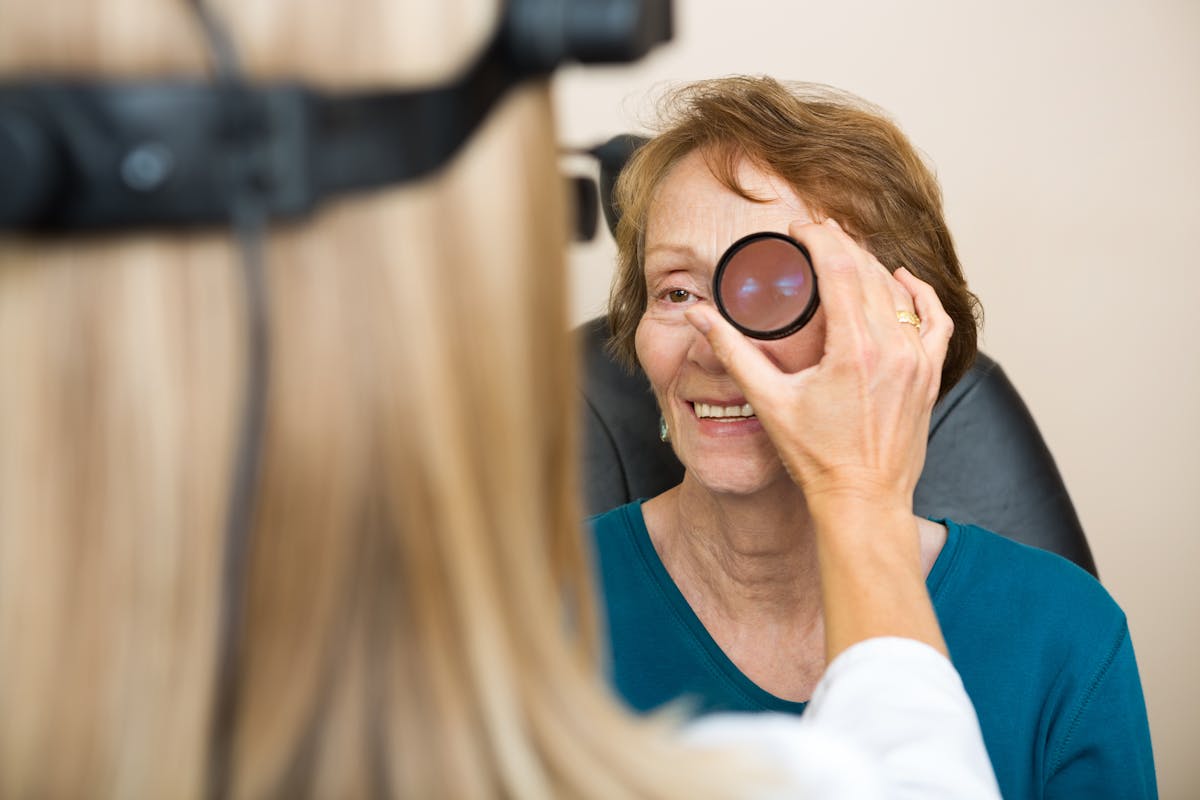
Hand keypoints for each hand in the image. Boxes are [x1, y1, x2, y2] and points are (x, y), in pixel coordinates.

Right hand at [684, 218, 953, 513]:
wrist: (863, 501)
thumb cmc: (815, 458)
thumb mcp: (768, 401)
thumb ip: (733, 351)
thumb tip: (700, 316)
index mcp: (853, 349)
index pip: (840, 268)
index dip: (819, 238)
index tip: (800, 227)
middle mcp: (892, 348)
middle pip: (869, 271)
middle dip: (842, 244)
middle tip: (817, 232)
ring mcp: (916, 361)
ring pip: (899, 291)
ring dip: (872, 265)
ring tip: (846, 251)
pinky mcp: (929, 375)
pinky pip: (933, 319)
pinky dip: (919, 294)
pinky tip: (902, 279)